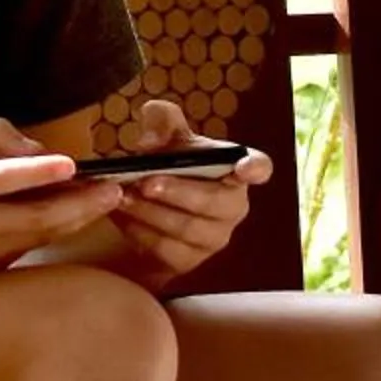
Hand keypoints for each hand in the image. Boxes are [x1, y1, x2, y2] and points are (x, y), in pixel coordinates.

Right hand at [0, 117, 130, 283]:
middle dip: (83, 205)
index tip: (73, 164)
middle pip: (39, 219)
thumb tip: (38, 149)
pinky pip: (29, 247)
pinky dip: (54, 229)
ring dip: (77, 220)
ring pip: (41, 237)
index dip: (40, 171)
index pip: (4, 179)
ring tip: (107, 201)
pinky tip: (74, 214)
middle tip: (116, 191)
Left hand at [100, 100, 271, 288]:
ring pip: (187, 228)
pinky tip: (122, 216)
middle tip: (145, 182)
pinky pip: (166, 249)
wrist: (143, 206)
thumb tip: (151, 140)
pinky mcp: (188, 260)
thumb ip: (161, 121)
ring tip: (123, 197)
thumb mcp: (163, 135)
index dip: (256, 169)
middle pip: (215, 204)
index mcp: (234, 169)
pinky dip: (140, 231)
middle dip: (179, 192)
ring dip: (152, 212)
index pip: (259, 168)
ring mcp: (213, 237)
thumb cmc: (166, 163)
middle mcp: (232, 206)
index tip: (244, 168)